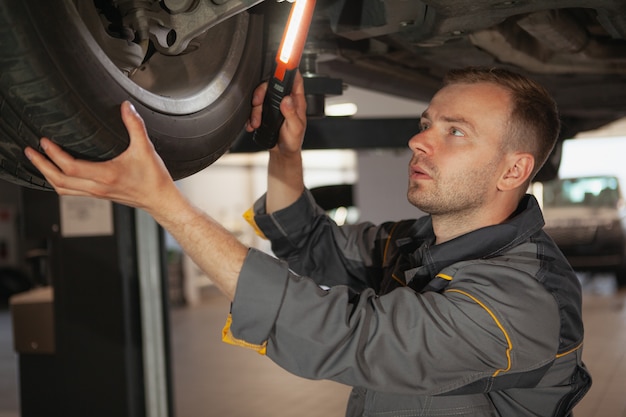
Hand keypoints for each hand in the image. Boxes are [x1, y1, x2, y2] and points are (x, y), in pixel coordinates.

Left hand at [24, 101, 181, 214]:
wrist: (159, 199)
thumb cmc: (154, 178)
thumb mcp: (145, 149)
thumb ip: (135, 126)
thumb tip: (126, 107)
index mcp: (107, 175)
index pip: (71, 166)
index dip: (55, 153)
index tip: (45, 141)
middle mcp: (98, 187)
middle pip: (59, 180)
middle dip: (41, 164)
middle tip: (30, 151)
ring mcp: (96, 193)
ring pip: (62, 188)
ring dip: (46, 175)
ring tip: (37, 161)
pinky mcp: (98, 195)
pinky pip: (70, 191)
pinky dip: (58, 182)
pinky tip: (55, 173)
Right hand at [245, 70, 306, 155]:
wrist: (283, 153)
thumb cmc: (293, 141)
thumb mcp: (295, 129)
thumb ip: (292, 114)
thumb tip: (287, 100)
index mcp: (296, 101)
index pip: (295, 80)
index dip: (290, 69)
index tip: (282, 62)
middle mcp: (285, 100)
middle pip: (271, 85)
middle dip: (261, 93)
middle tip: (257, 103)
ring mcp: (274, 106)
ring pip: (260, 97)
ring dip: (254, 109)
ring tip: (256, 122)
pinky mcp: (264, 112)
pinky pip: (254, 108)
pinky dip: (250, 117)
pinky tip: (253, 125)